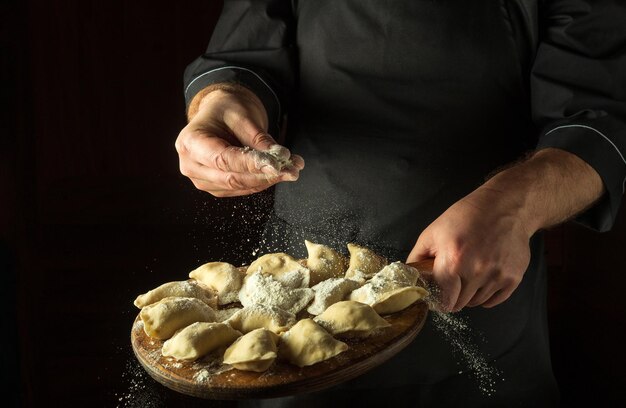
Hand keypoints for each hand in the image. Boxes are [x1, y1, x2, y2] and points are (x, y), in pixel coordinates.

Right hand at [175, 85, 303, 196]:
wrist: (218, 115)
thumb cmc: (226, 110)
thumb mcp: (243, 116)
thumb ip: (259, 139)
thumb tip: (280, 157)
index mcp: (190, 142)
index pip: (222, 159)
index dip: (251, 164)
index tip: (276, 164)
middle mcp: (191, 165)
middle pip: (230, 178)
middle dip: (264, 175)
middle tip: (291, 169)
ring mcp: (201, 179)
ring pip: (238, 186)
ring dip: (267, 180)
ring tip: (291, 168)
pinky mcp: (215, 186)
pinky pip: (241, 189)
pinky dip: (262, 182)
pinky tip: (279, 173)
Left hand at [407, 187, 531, 311]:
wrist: (504, 206)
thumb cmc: (467, 216)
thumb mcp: (433, 232)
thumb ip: (417, 257)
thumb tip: (410, 277)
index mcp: (454, 260)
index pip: (443, 301)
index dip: (438, 300)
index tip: (437, 294)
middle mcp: (477, 271)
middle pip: (459, 304)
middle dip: (452, 296)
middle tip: (452, 282)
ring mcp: (498, 276)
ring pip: (477, 303)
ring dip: (469, 295)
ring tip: (468, 274)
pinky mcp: (514, 278)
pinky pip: (495, 300)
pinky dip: (486, 295)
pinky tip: (482, 278)